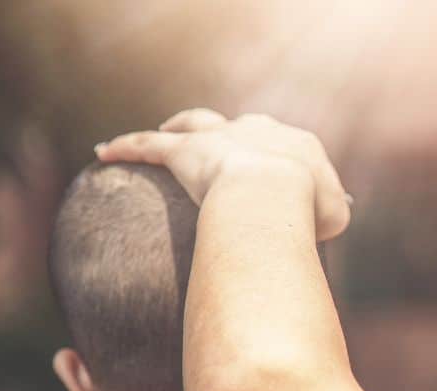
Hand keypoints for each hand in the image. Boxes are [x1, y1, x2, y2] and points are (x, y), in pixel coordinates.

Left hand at [96, 109, 349, 240]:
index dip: (283, 162)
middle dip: (235, 136)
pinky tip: (104, 152)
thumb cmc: (306, 210)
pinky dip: (125, 147)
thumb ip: (327, 215)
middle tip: (227, 151)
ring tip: (167, 131)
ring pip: (194, 123)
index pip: (289, 146)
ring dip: (181, 126)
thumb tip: (319, 223)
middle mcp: (258, 129)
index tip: (281, 178)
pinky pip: (147, 146)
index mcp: (299, 143)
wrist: (271, 194)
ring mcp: (219, 136)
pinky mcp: (183, 149)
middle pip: (242, 128)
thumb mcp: (332, 219)